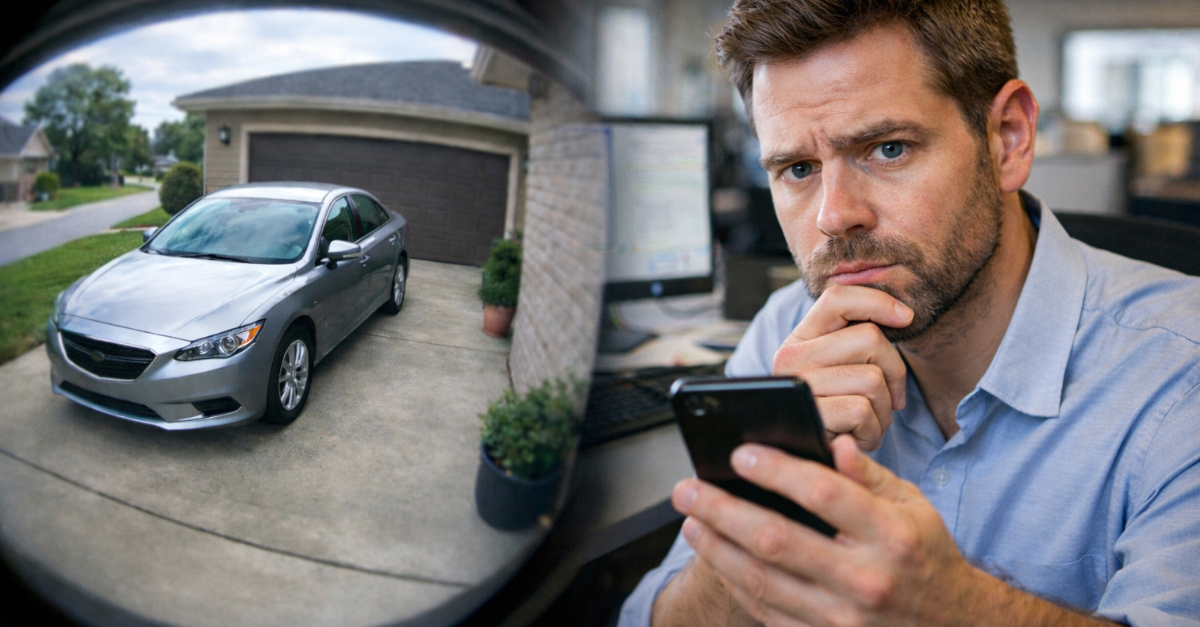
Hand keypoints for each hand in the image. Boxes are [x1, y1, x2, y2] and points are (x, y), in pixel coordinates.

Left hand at [672, 435, 983, 626]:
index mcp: (891, 535)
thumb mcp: (914, 507)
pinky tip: (716, 557)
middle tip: (686, 489)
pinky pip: (767, 611)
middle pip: (777, 539)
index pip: (824, 494)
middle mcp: (866, 579)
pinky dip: (735, 583)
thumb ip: (870, 475)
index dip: (777, 470)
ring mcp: (844, 618)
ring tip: (689, 521)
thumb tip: (832, 442)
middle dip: (722, 510)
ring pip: (762, 580)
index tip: (739, 453)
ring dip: (716, 548)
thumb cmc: (925, 556)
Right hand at [772, 285, 911, 450]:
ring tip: (868, 422)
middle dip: (894, 372)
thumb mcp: (841, 372)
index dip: (878, 301)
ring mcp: (798, 385)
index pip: (838, 298)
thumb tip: (905, 315)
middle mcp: (790, 357)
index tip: (906, 318)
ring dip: (884, 408)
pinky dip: (872, 430)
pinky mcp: (810, 414)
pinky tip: (859, 438)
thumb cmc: (836, 415)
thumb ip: (858, 342)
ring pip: (872, 378)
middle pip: (870, 338)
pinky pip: (862, 410)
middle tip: (888, 397)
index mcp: (799, 339)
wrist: (810, 463)